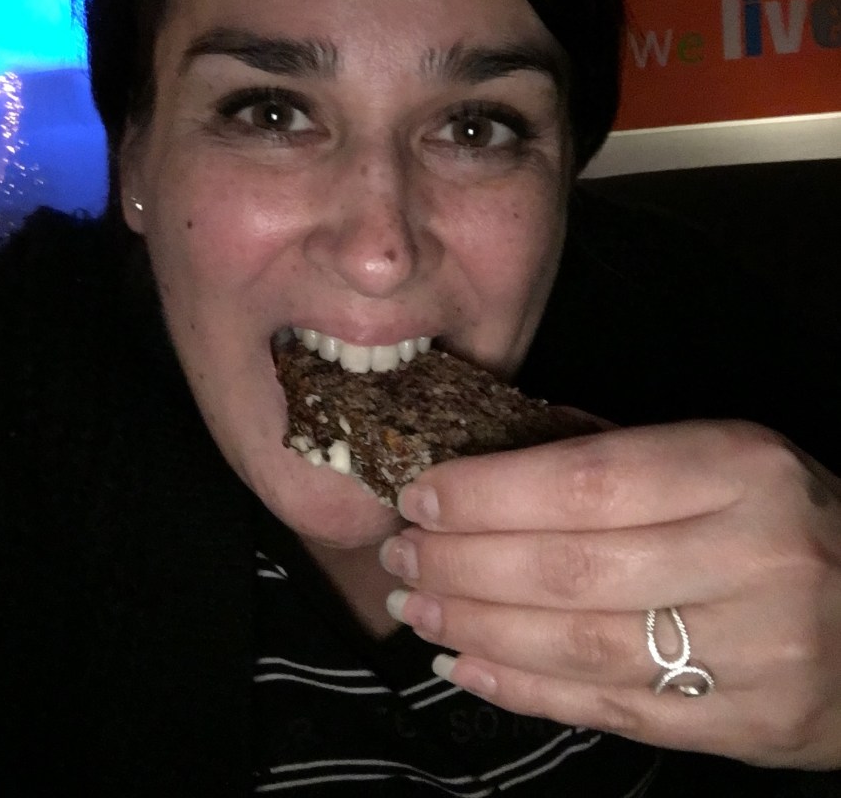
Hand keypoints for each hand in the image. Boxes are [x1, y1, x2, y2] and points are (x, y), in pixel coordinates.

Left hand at [379, 419, 840, 769]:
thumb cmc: (782, 518)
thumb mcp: (722, 456)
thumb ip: (618, 457)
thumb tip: (488, 463)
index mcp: (741, 470)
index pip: (588, 481)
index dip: (490, 493)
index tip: (423, 494)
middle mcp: (753, 559)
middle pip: (571, 568)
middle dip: (463, 562)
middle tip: (401, 554)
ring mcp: (755, 654)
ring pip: (580, 645)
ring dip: (477, 627)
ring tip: (416, 607)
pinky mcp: (746, 727)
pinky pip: (610, 710)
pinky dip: (523, 690)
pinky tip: (465, 665)